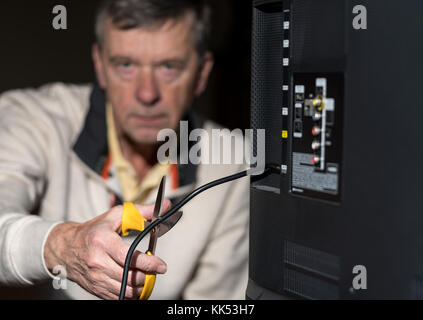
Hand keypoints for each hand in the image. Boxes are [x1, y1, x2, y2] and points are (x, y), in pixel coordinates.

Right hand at [43, 201, 170, 299]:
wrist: (65, 248)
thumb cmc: (94, 230)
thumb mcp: (116, 215)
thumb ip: (143, 211)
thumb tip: (167, 206)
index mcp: (103, 241)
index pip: (129, 257)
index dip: (148, 264)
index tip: (161, 265)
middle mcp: (97, 261)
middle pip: (129, 277)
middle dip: (148, 276)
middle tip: (156, 270)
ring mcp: (95, 278)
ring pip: (125, 291)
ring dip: (141, 287)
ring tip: (148, 277)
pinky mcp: (95, 289)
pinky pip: (117, 297)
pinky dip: (130, 294)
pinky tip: (136, 285)